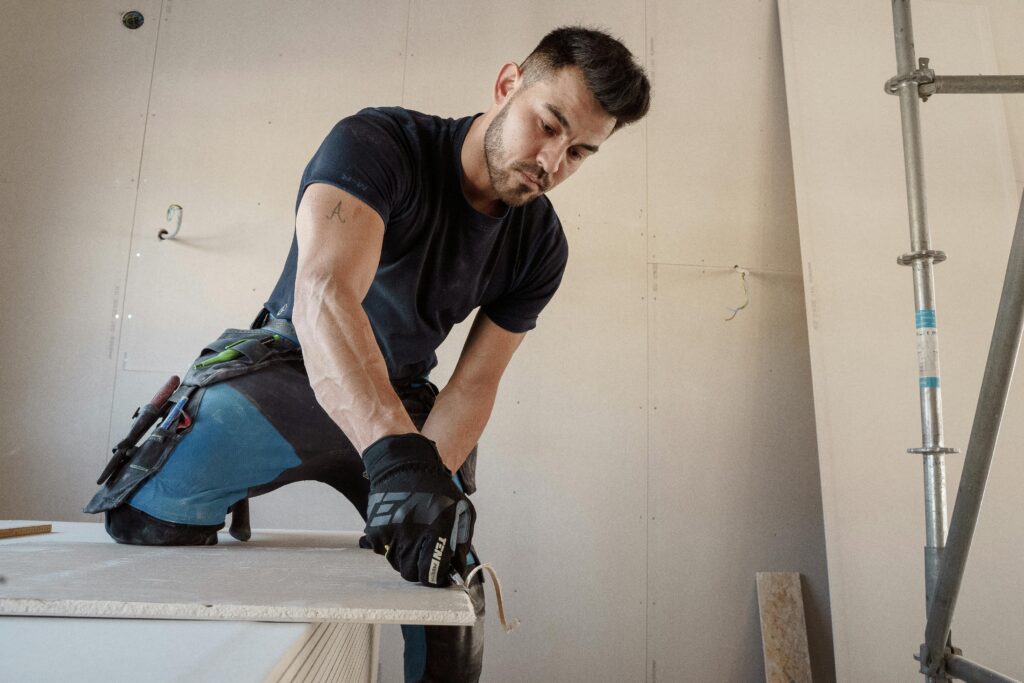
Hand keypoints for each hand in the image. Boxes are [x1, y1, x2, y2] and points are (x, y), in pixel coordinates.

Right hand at [362, 433, 474, 585]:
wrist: (405, 466)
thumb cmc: (438, 489)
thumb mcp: (461, 512)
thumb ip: (462, 543)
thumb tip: (458, 570)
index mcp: (435, 531)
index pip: (431, 573)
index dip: (436, 578)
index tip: (439, 576)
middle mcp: (411, 535)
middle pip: (412, 574)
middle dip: (420, 569)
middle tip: (425, 556)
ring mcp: (391, 534)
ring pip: (397, 565)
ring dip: (406, 558)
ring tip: (413, 537)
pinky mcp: (376, 532)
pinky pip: (383, 553)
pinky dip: (391, 547)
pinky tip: (400, 530)